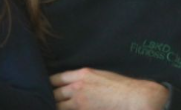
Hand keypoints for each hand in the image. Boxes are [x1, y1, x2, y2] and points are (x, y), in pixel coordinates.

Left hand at [50, 68, 168, 109]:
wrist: (135, 98)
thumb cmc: (121, 87)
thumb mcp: (99, 75)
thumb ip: (84, 78)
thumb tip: (73, 83)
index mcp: (81, 75)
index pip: (55, 79)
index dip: (49, 84)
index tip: (46, 87)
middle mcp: (77, 88)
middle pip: (54, 93)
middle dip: (50, 97)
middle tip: (45, 100)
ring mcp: (80, 103)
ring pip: (59, 106)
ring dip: (55, 106)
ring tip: (48, 107)